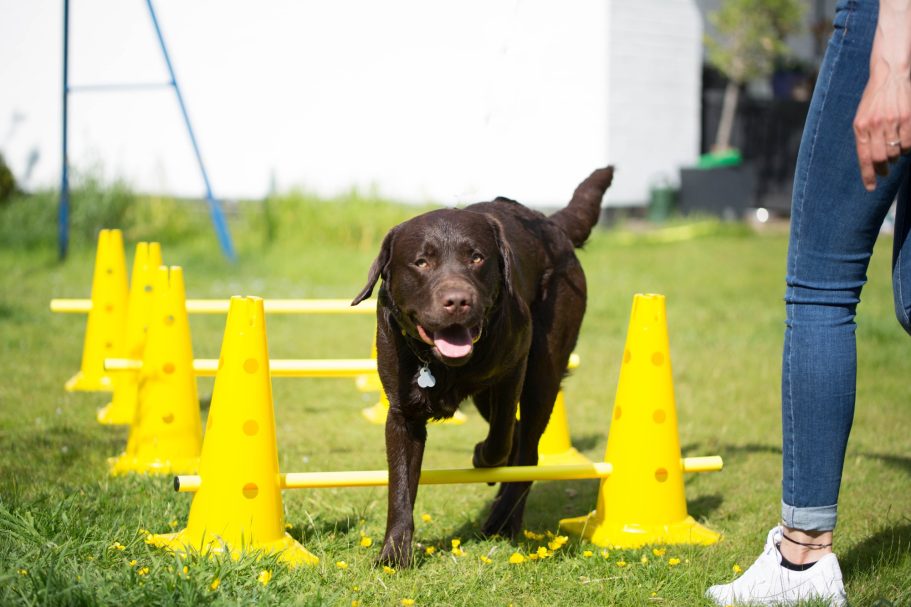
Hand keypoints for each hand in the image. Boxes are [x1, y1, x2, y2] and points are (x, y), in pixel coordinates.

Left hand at [853, 70, 910, 190]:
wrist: (889, 75)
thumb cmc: (874, 100)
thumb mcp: (861, 118)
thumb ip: (864, 137)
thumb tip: (869, 161)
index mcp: (860, 127)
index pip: (864, 157)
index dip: (868, 175)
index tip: (871, 187)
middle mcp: (875, 125)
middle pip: (881, 158)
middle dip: (882, 169)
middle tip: (885, 172)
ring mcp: (892, 121)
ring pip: (895, 152)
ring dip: (895, 156)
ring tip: (893, 150)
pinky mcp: (908, 118)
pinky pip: (909, 144)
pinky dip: (907, 148)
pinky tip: (904, 144)